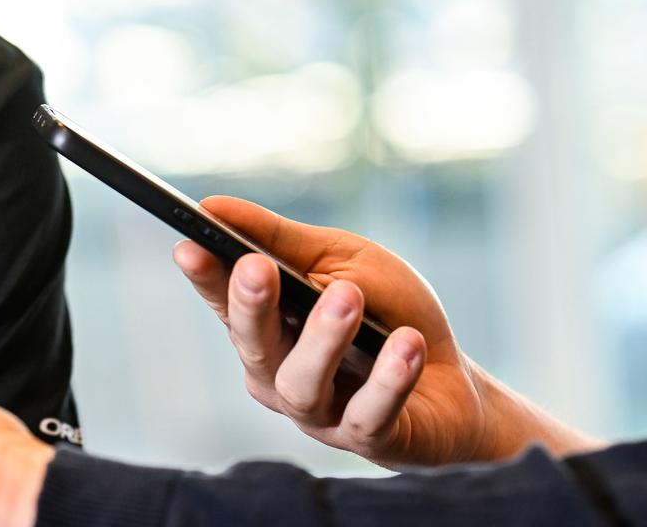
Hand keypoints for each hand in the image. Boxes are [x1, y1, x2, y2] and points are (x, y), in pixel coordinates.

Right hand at [173, 196, 594, 467]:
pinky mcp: (369, 441)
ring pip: (302, 383)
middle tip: (256, 268)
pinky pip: (370, 413)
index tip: (190, 245)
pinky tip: (408, 344)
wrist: (456, 385)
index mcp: (266, 329)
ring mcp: (319, 414)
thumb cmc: (387, 315)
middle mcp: (278, 376)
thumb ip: (283, 241)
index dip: (205, 276)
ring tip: (349, 296)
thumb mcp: (341, 261)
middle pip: (253, 345)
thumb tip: (213, 206)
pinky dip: (389, 378)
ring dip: (323, 338)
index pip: (224, 301)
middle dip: (251, 306)